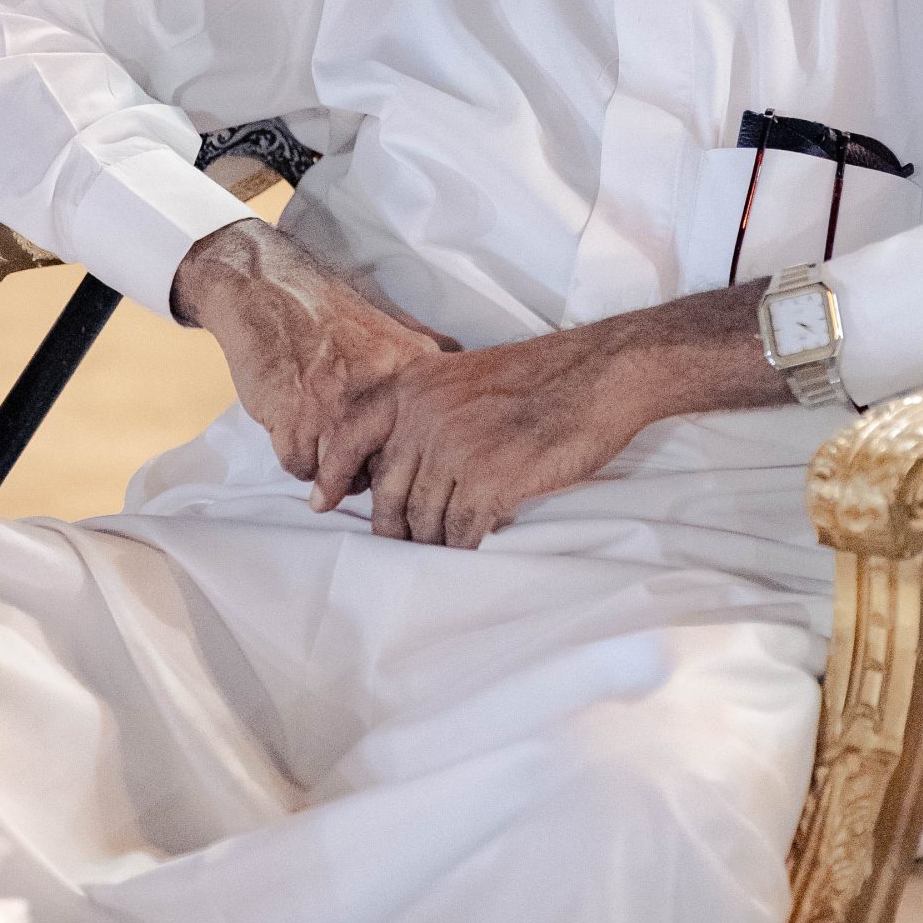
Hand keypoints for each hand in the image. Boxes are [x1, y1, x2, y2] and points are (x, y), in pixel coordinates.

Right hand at [171, 217, 448, 482]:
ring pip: (338, 473)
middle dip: (361, 463)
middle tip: (342, 438)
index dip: (396, 448)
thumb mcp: (390, 324)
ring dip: (325, 463)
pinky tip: (289, 424)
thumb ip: (425, 352)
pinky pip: (300, 467)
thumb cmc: (323, 310)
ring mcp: (336, 410)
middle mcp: (379, 393)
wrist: (266, 289)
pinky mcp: (295, 422)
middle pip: (379, 465)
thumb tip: (454, 378)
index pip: (419, 440)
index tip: (379, 442)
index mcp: (409, 369)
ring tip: (314, 429)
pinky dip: (293, 455)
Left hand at [310, 326, 659, 543]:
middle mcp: (424, 417)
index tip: (323, 504)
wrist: (599, 375)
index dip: (333, 475)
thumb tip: (404, 466)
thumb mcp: (466, 377)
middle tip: (404, 545)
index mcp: (414, 387)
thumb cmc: (542, 378)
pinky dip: (467, 544)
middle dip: (395, 526)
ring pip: (424, 520)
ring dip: (434, 541)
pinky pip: (461, 532)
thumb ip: (428, 412)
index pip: (351, 435)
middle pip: (388, 493)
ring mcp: (454, 450)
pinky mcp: (489, 481)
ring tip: (446, 547)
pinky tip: (478, 542)